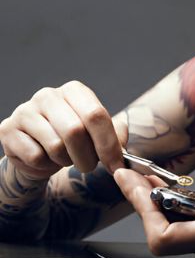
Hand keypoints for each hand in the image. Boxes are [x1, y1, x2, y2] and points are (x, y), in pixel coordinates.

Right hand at [0, 80, 126, 179]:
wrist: (37, 148)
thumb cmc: (73, 138)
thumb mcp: (97, 133)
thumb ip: (114, 136)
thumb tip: (121, 150)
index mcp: (74, 91)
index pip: (96, 115)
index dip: (108, 144)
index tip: (116, 165)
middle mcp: (48, 95)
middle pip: (75, 131)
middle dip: (88, 157)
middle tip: (89, 166)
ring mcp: (25, 110)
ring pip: (55, 146)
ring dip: (66, 161)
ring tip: (65, 158)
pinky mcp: (8, 129)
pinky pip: (36, 157)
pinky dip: (46, 165)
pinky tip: (45, 158)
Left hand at [114, 168, 194, 255]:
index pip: (164, 235)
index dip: (141, 208)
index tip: (128, 178)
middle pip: (164, 233)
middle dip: (144, 202)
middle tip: (131, 173)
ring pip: (176, 230)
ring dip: (159, 205)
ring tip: (149, 178)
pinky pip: (191, 228)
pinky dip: (178, 209)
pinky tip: (182, 192)